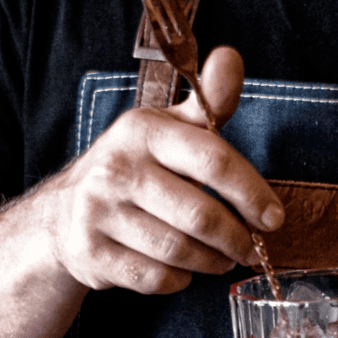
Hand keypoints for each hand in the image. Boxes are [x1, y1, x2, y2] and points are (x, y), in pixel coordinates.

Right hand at [43, 46, 283, 292]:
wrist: (64, 215)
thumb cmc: (135, 168)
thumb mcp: (168, 129)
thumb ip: (207, 101)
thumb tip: (230, 57)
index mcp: (142, 130)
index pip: (212, 159)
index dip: (252, 192)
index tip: (274, 217)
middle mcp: (116, 168)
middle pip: (200, 215)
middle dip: (237, 238)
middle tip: (252, 248)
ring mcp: (98, 212)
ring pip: (179, 251)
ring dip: (212, 261)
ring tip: (222, 258)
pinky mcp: (92, 253)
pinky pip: (155, 278)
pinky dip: (179, 280)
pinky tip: (183, 270)